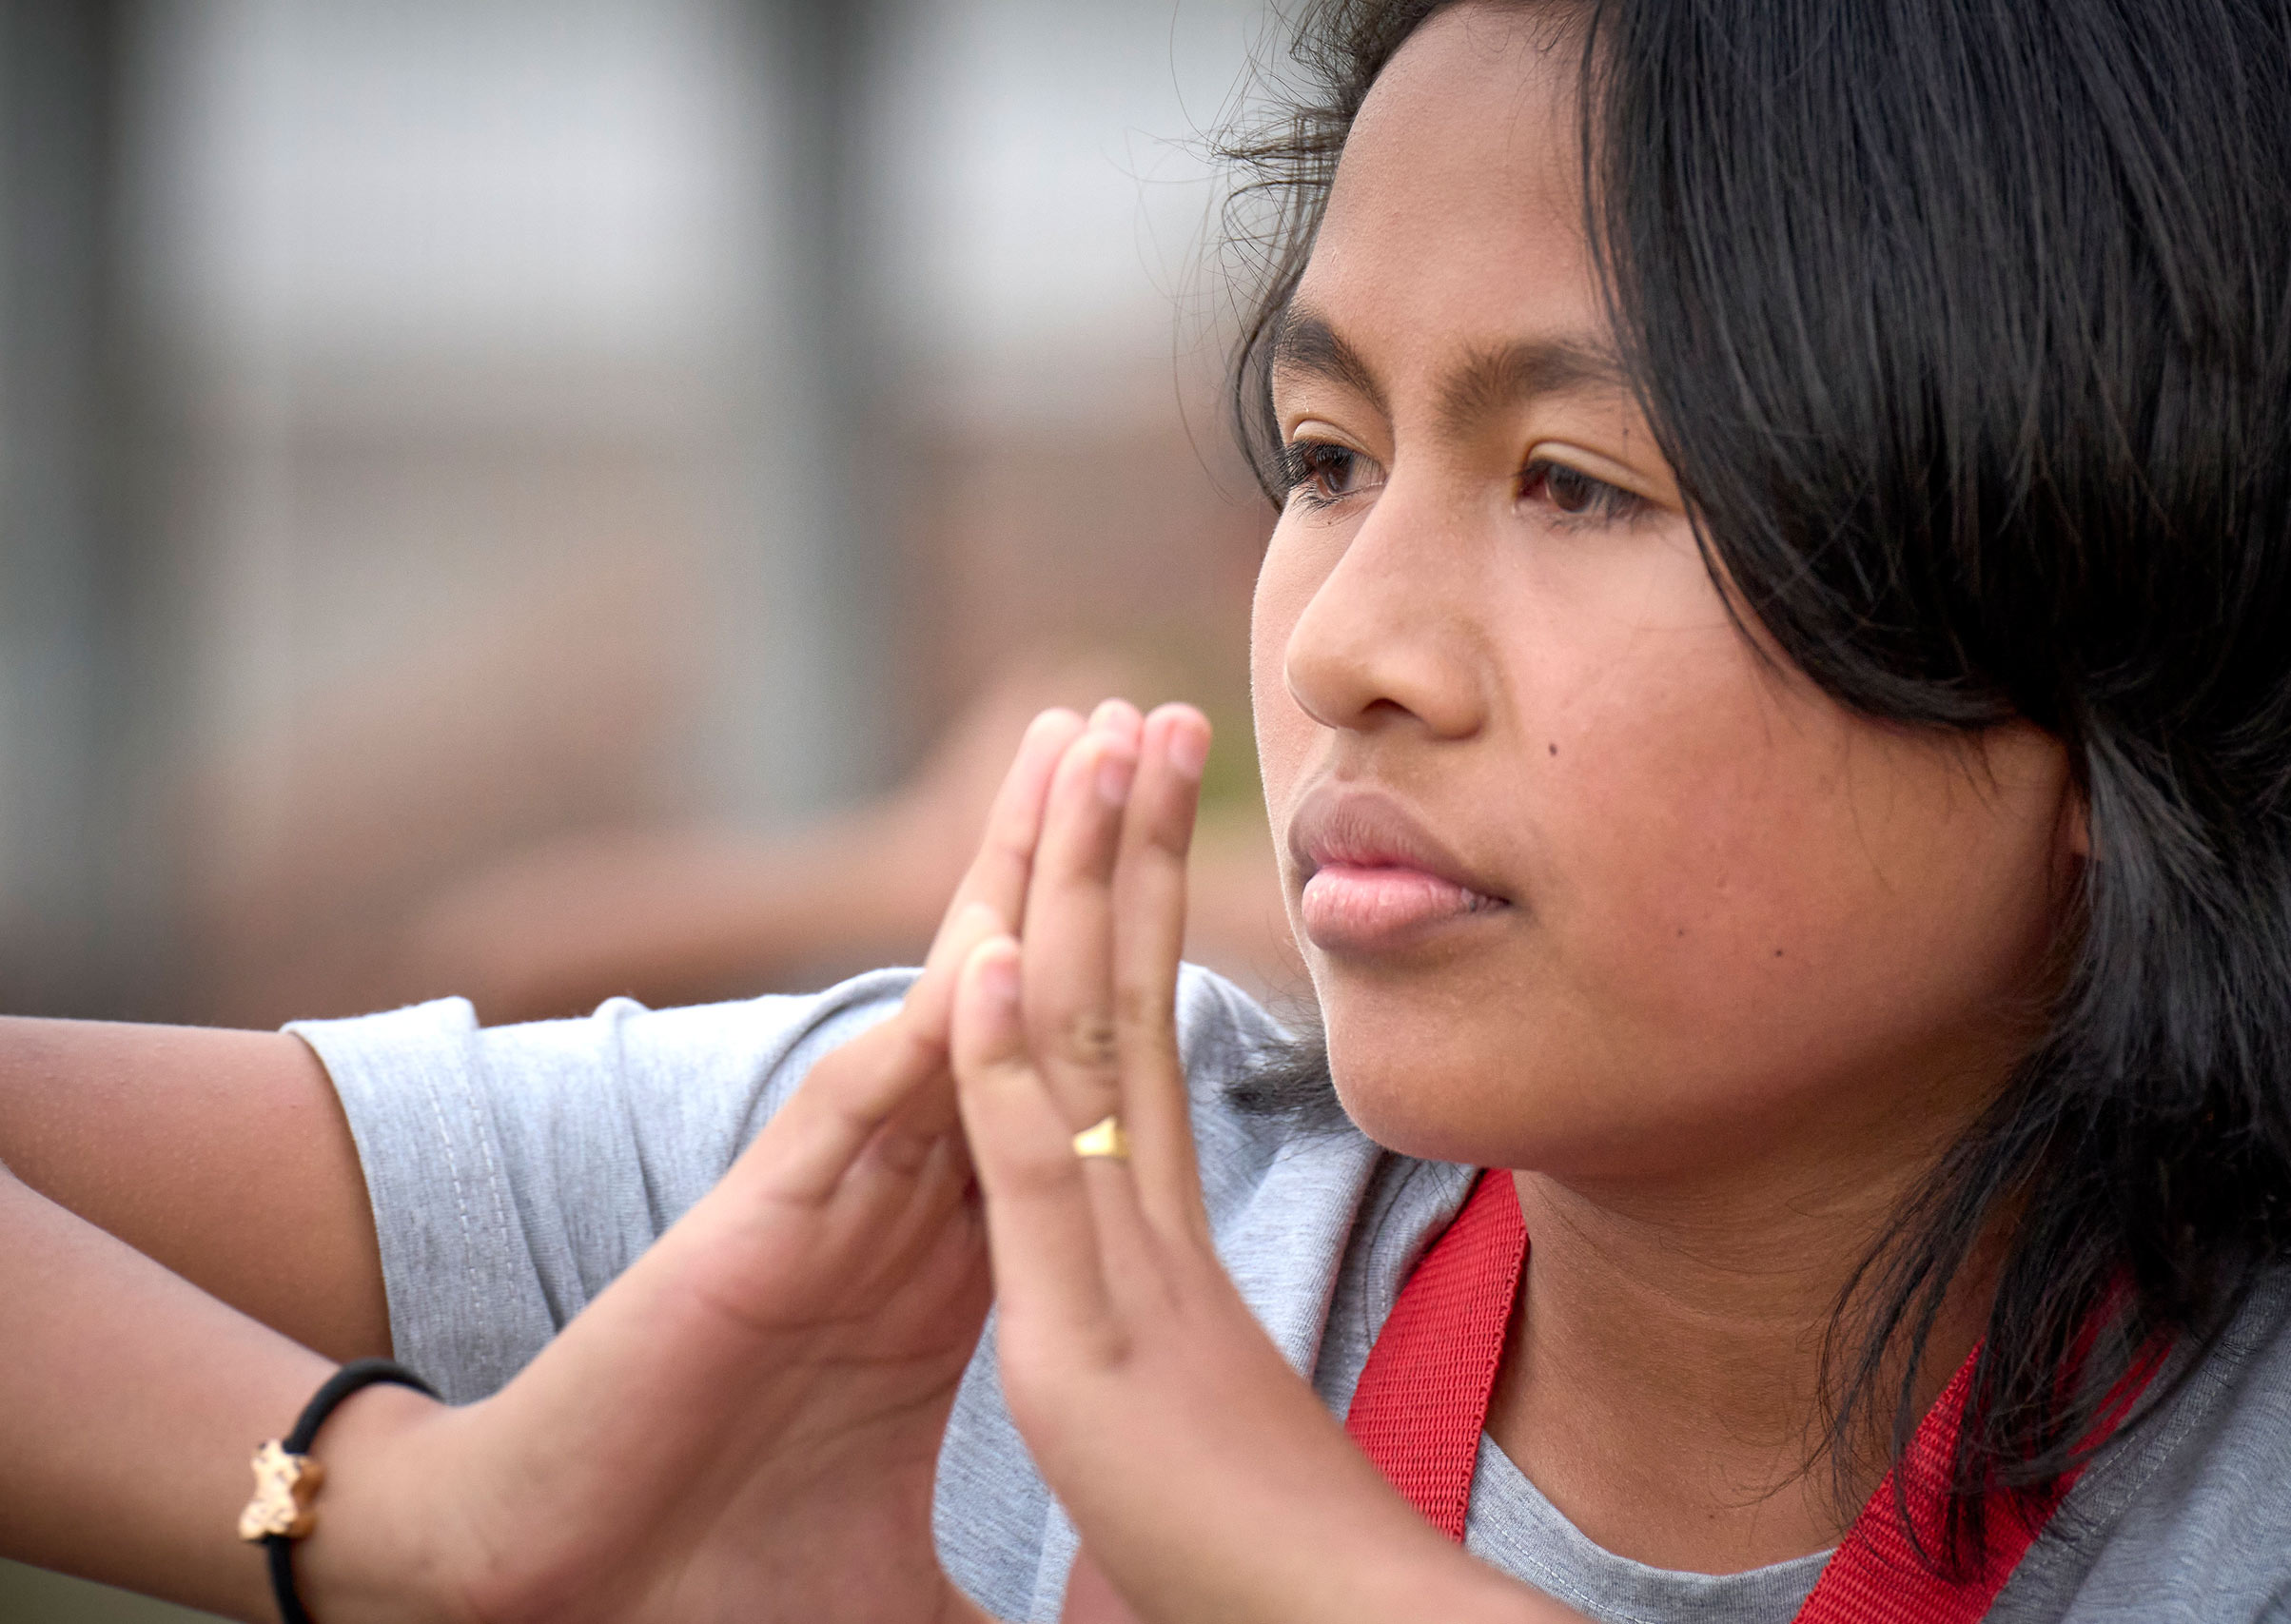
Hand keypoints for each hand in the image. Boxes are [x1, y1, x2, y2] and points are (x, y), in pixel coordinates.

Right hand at [298, 704, 1137, 1623]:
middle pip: (1021, 998)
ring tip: (1067, 756)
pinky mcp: (764, 1240)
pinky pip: (858, 1119)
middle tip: (1145, 727)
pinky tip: (978, 958)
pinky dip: (923, 1042)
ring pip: (947, 1015)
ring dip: (1012, 887)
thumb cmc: (728, 1556)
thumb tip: (1092, 1572)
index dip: (1133, 963)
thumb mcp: (918, 1534)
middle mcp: (907, 1197)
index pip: (1067, 1074)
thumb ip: (998, 1510)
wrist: (576, 1587)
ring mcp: (839, 1203)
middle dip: (1084, 860)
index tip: (1202, 866)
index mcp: (962, 1252)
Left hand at [946, 706, 1569, 1623]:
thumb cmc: (1282, 1570)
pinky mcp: (1092, 1349)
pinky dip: (1006, 1062)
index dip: (1138, 913)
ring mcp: (1126, 1277)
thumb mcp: (1214, 1430)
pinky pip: (1041, 1180)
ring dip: (1075, 891)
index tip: (1142, 800)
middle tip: (1143, 712)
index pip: (1142, 1042)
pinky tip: (983, 952)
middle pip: (1129, 1002)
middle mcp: (1152, 1232)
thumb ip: (1197, 1356)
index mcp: (1168, 1245)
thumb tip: (1211, 1344)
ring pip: (1087, 1052)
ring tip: (1083, 751)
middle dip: (1130, 847)